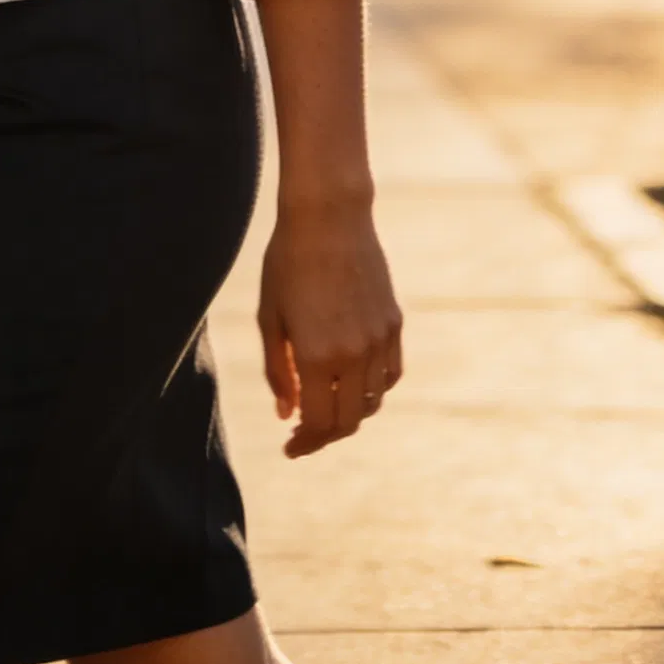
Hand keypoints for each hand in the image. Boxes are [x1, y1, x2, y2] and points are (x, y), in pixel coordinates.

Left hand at [258, 202, 402, 456]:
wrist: (329, 216)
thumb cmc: (288, 262)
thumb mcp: (270, 316)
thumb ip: (278, 370)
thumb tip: (286, 413)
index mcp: (317, 356)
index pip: (318, 424)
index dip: (304, 442)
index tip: (290, 446)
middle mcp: (354, 354)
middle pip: (348, 421)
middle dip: (325, 435)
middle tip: (303, 433)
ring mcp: (379, 339)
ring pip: (371, 400)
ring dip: (349, 413)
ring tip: (325, 404)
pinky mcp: (394, 323)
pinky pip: (389, 374)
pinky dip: (373, 388)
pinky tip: (352, 381)